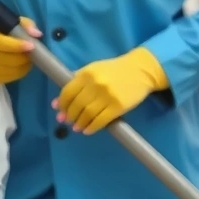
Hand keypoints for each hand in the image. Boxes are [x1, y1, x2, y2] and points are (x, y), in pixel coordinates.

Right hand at [0, 17, 41, 84]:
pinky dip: (20, 72)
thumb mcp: (11, 24)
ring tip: (26, 57)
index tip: (32, 46)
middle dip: (25, 56)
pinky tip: (19, 65)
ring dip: (24, 65)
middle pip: (11, 60)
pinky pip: (11, 78)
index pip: (4, 44)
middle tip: (31, 52)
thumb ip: (26, 25)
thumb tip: (37, 34)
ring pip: (14, 70)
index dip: (19, 46)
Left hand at [53, 47, 168, 134]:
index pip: (67, 93)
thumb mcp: (95, 69)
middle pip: (76, 106)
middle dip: (70, 117)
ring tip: (78, 127)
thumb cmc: (116, 69)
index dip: (62, 105)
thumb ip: (77, 81)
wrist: (142, 69)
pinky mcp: (118, 106)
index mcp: (88, 73)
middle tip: (69, 122)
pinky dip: (91, 128)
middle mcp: (96, 84)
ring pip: (87, 115)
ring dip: (79, 124)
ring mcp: (107, 96)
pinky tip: (88, 130)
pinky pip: (100, 121)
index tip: (61, 112)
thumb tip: (56, 103)